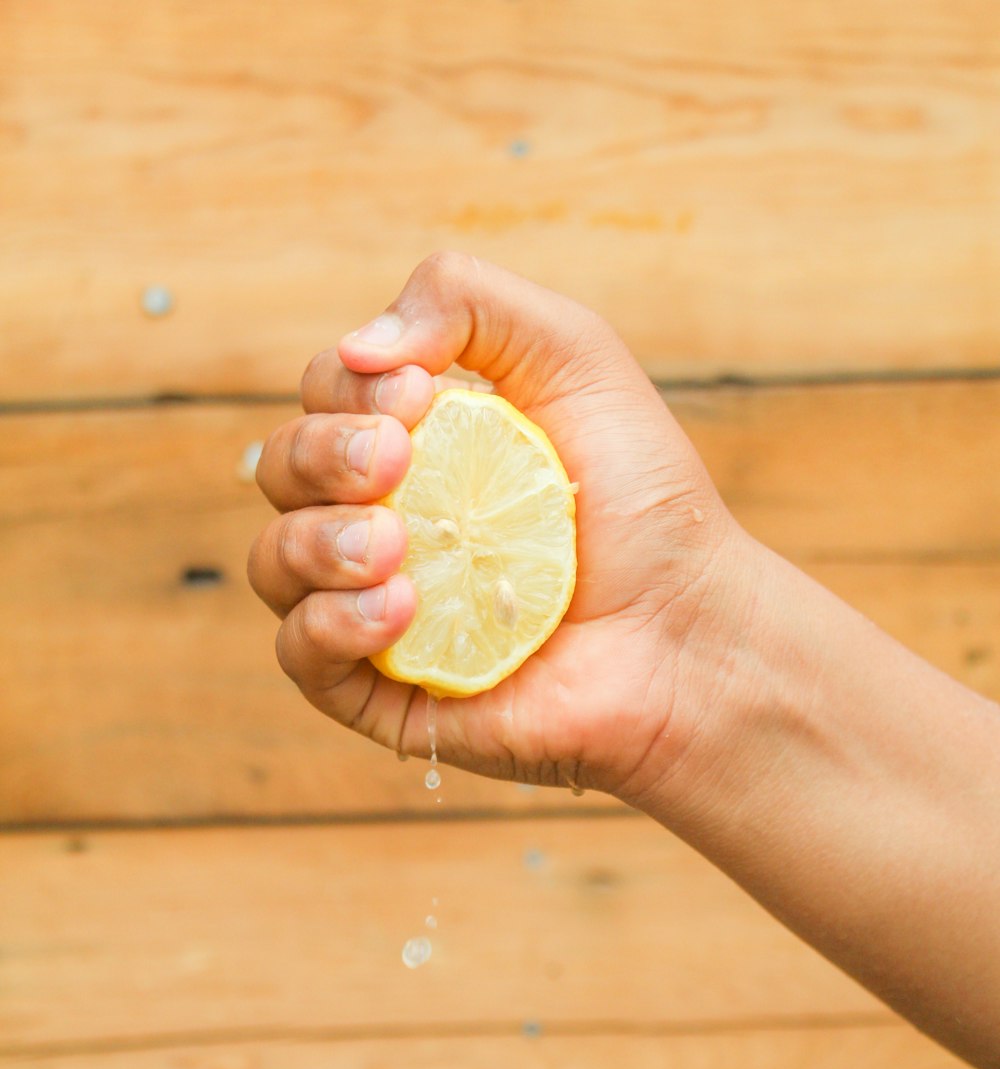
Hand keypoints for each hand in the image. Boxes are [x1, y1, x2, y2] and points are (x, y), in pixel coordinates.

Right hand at [248, 252, 750, 797]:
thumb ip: (468, 301)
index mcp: (416, 442)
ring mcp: (375, 606)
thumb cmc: (642, 499)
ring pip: (272, 563)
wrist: (687, 629)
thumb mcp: (573, 356)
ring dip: (315, 540)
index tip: (421, 398)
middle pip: (280, 470)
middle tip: (396, 463)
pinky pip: (298, 655)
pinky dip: (328, 623)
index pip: (323, 396)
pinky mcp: (382, 690)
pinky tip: (398, 608)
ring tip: (396, 544)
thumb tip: (355, 346)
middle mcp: (383, 519)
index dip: (346, 389)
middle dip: (322, 455)